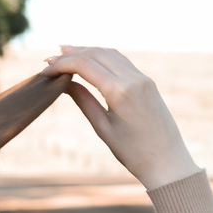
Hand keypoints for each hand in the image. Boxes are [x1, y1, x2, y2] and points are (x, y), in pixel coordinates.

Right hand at [42, 46, 199, 190]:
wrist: (167, 161)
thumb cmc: (133, 152)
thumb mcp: (103, 128)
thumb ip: (84, 101)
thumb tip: (66, 83)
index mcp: (120, 92)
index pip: (85, 64)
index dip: (62, 64)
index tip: (45, 70)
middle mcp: (133, 79)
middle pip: (96, 53)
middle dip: (72, 53)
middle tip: (50, 59)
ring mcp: (142, 78)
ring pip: (109, 53)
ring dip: (87, 51)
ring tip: (66, 53)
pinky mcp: (147, 82)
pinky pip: (121, 61)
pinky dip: (102, 57)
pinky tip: (90, 61)